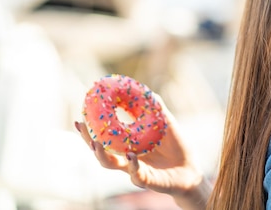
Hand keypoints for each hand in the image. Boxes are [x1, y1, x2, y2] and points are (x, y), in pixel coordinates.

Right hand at [75, 104, 211, 209]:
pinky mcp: (146, 181)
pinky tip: (131, 155)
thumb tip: (146, 90)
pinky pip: (136, 174)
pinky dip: (132, 165)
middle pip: (100, 151)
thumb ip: (156, 109)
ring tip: (96, 143)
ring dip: (102, 154)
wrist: (191, 169)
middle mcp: (126, 157)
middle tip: (80, 126)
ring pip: (111, 164)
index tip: (80, 116)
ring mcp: (134, 170)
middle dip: (88, 139)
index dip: (91, 128)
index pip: (104, 136)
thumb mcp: (167, 123)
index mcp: (127, 144)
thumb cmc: (176, 146)